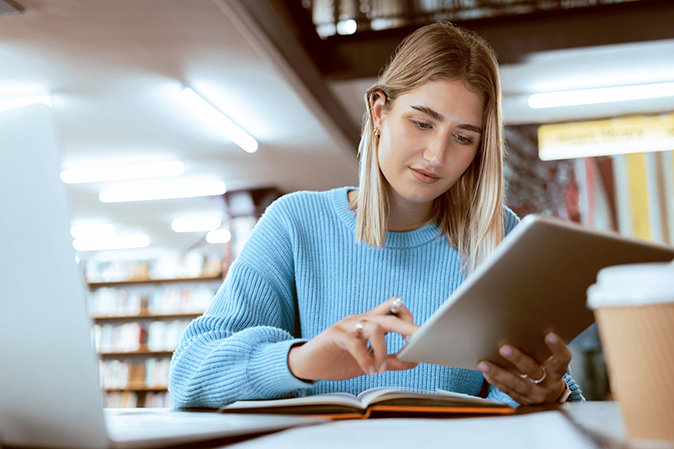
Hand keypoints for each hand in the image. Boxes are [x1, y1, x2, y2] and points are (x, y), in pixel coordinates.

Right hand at [288, 297, 419, 380]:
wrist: (308, 364)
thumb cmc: (339, 360)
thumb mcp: (370, 362)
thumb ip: (391, 360)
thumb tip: (415, 360)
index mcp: (370, 322)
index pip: (394, 309)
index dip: (408, 319)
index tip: (418, 338)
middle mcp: (360, 319)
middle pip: (389, 315)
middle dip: (407, 326)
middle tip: (419, 341)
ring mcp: (347, 325)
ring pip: (374, 328)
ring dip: (382, 351)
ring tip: (380, 370)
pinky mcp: (334, 335)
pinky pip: (354, 343)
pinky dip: (364, 359)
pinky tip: (368, 371)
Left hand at [477, 332, 569, 404]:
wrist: (551, 398)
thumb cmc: (549, 371)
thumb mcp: (552, 363)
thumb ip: (544, 350)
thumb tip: (528, 326)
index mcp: (558, 371)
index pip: (562, 359)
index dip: (558, 348)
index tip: (550, 334)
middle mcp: (548, 384)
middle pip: (533, 371)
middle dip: (518, 359)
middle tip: (504, 348)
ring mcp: (534, 394)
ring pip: (515, 384)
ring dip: (498, 373)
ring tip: (484, 363)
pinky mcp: (522, 400)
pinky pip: (507, 390)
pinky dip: (495, 380)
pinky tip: (486, 372)